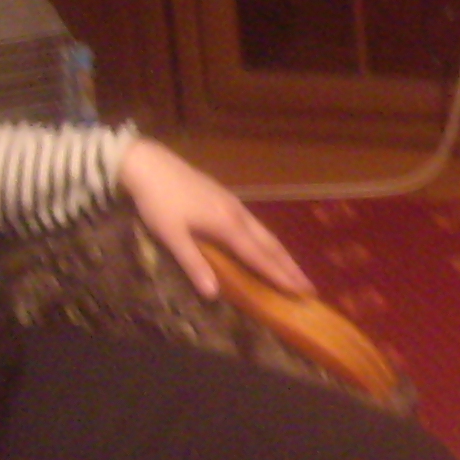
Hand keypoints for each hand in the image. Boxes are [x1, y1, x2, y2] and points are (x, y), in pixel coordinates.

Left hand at [118, 136, 313, 299]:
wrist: (150, 164)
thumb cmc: (158, 202)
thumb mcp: (172, 236)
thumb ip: (194, 264)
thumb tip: (213, 295)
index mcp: (227, 225)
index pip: (258, 256)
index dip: (279, 275)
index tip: (299, 291)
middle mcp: (238, 215)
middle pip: (270, 245)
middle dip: (290, 267)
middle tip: (309, 287)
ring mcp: (234, 204)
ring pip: (265, 233)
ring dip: (282, 254)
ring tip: (295, 271)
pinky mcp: (227, 198)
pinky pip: (256, 224)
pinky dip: (268, 241)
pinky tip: (266, 245)